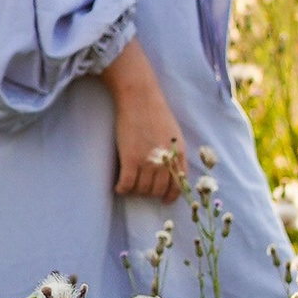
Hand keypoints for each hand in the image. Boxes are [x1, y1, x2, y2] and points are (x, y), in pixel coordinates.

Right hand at [103, 39, 185, 200]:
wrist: (139, 97)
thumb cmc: (155, 111)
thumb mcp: (174, 133)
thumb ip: (174, 153)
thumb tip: (169, 171)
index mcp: (179, 154)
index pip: (178, 185)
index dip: (170, 196)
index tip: (164, 200)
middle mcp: (166, 161)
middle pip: (157, 190)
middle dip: (149, 193)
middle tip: (141, 189)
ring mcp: (148, 161)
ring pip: (142, 189)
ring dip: (135, 191)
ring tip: (129, 186)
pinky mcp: (131, 159)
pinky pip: (126, 185)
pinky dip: (121, 189)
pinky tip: (118, 187)